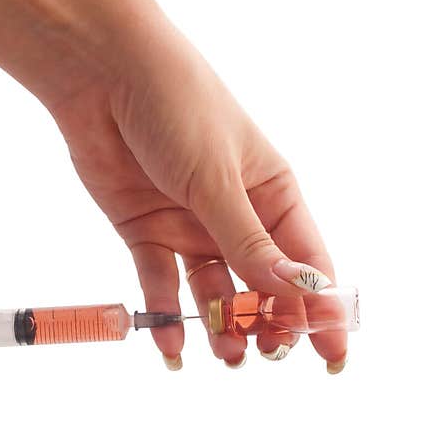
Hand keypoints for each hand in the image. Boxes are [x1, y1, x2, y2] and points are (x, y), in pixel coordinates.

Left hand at [0, 0, 346, 371]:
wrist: (104, 79)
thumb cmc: (179, 108)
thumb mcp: (219, 179)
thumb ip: (248, 241)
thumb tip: (294, 292)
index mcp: (273, 195)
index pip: (306, 262)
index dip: (319, 309)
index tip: (330, 354)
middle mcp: (235, 217)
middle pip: (260, 286)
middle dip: (267, 324)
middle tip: (265, 353)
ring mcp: (190, 228)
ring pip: (212, 292)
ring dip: (220, 326)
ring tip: (225, 355)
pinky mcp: (147, 234)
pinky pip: (161, 285)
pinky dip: (165, 315)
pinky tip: (171, 346)